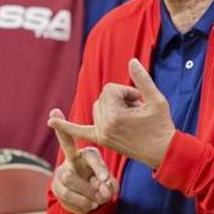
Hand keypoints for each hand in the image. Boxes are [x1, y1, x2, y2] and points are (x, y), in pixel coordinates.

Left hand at [48, 58, 175, 168]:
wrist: (162, 152)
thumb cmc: (162, 126)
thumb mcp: (157, 100)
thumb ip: (142, 79)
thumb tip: (131, 60)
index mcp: (115, 116)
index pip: (110, 89)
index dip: (127, 91)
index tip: (140, 101)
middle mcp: (104, 126)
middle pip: (103, 96)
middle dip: (120, 98)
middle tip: (137, 110)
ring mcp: (101, 134)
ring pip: (98, 106)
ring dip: (112, 106)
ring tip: (130, 116)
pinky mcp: (102, 139)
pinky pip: (80, 132)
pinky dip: (66, 127)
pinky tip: (50, 121)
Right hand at [49, 108, 117, 213]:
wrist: (89, 203)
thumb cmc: (103, 184)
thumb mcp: (109, 182)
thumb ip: (107, 185)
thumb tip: (103, 190)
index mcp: (85, 152)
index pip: (74, 140)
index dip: (63, 130)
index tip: (53, 113)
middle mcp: (71, 160)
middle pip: (70, 159)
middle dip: (89, 176)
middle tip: (105, 188)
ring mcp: (62, 174)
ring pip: (68, 179)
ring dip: (87, 193)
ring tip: (100, 199)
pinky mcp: (56, 188)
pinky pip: (67, 195)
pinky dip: (83, 203)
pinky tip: (91, 205)